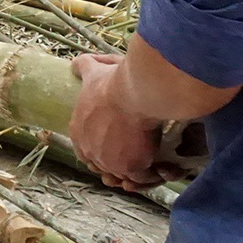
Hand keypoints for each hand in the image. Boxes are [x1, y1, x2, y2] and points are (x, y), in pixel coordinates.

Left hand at [69, 53, 164, 189]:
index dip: (102, 150)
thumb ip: (84, 67)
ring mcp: (108, 161)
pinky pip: (143, 178)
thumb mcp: (94, 72)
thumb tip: (77, 64)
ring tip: (155, 166)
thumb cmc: (114, 82)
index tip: (117, 146)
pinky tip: (165, 168)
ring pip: (125, 174)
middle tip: (137, 158)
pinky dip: (154, 175)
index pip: (86, 150)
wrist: (134, 93)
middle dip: (120, 164)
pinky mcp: (130, 168)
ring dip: (139, 173)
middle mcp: (90, 150)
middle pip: (105, 165)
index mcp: (78, 132)